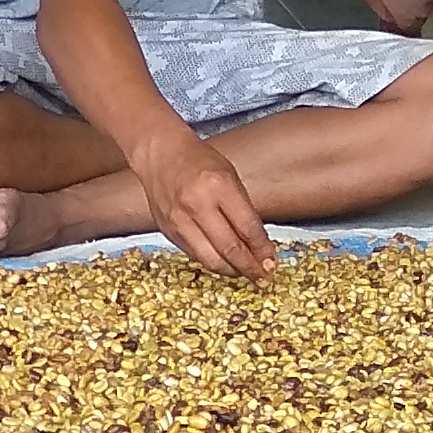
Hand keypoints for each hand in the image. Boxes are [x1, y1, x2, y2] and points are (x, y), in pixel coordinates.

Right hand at [128, 134, 278, 279]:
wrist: (160, 155)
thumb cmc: (199, 162)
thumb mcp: (229, 176)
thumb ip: (242, 209)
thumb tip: (258, 245)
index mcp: (218, 186)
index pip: (247, 227)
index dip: (262, 250)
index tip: (272, 263)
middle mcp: (197, 205)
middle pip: (229, 248)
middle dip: (250, 268)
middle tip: (263, 278)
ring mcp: (180, 221)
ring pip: (210, 259)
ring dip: (231, 271)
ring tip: (244, 273)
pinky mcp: (169, 231)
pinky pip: (195, 254)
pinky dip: (212, 261)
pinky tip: (224, 262)